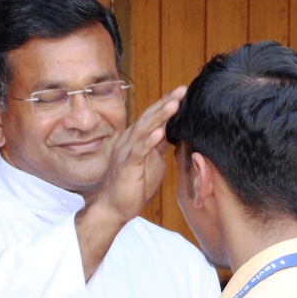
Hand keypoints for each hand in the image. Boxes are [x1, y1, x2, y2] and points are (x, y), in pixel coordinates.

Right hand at [85, 88, 185, 226]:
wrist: (113, 207)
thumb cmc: (133, 185)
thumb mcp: (152, 161)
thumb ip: (159, 146)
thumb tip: (172, 132)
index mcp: (136, 138)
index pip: (153, 116)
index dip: (167, 103)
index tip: (183, 92)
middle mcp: (130, 140)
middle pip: (149, 117)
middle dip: (166, 102)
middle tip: (182, 90)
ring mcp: (127, 152)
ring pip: (144, 129)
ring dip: (159, 116)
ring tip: (174, 104)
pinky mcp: (126, 166)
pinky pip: (138, 151)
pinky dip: (148, 141)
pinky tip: (159, 133)